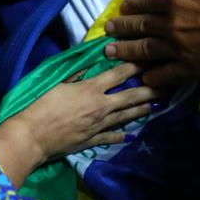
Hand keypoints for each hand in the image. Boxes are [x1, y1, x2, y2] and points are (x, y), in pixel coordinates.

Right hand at [0, 63, 161, 185]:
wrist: (33, 136)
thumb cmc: (42, 106)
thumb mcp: (59, 84)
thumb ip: (76, 77)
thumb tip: (88, 69)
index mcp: (91, 89)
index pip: (118, 74)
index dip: (136, 66)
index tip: (150, 60)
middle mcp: (101, 106)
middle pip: (130, 96)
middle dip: (149, 90)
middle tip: (166, 85)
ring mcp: (99, 125)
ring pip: (126, 116)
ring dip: (143, 110)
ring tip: (157, 105)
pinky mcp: (93, 140)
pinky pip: (112, 136)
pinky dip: (123, 135)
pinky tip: (132, 135)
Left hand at [103, 0, 199, 85]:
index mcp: (176, 0)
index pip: (147, 3)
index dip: (133, 6)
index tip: (122, 9)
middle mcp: (171, 25)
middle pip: (141, 27)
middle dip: (122, 29)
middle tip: (108, 31)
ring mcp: (179, 49)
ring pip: (146, 52)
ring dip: (127, 52)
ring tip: (111, 53)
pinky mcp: (192, 69)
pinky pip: (167, 75)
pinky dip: (154, 77)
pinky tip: (144, 79)